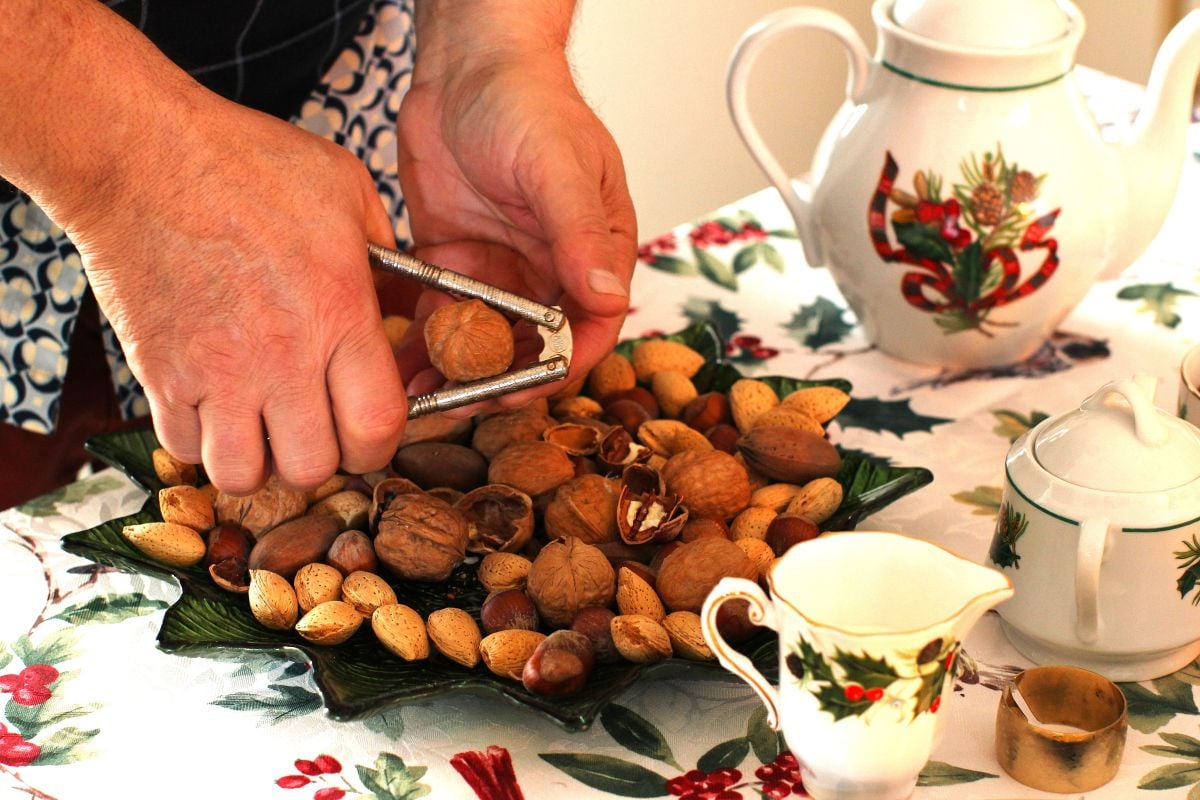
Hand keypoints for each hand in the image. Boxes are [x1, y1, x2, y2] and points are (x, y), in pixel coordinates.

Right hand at [69, 96, 406, 493]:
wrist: (138, 155)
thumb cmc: (246, 163)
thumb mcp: (347, 190)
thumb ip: (387, 258)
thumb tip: (409, 301)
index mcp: (338, 313)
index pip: (377, 426)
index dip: (380, 441)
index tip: (369, 426)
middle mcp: (280, 356)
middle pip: (312, 467)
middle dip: (322, 458)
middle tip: (315, 426)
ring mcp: (215, 372)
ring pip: (242, 475)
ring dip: (258, 461)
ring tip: (262, 426)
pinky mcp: (159, 375)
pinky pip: (183, 449)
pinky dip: (200, 441)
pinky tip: (213, 405)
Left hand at [394, 32, 636, 407]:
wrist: (466, 65)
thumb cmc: (528, 100)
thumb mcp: (558, 165)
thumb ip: (579, 232)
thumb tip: (606, 296)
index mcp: (593, 254)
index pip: (588, 330)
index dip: (558, 366)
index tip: (521, 387)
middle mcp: (550, 274)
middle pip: (531, 350)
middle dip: (497, 382)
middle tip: (456, 401)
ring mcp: (501, 275)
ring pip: (484, 345)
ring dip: (456, 374)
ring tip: (418, 398)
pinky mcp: (455, 268)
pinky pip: (440, 320)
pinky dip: (420, 347)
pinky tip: (393, 368)